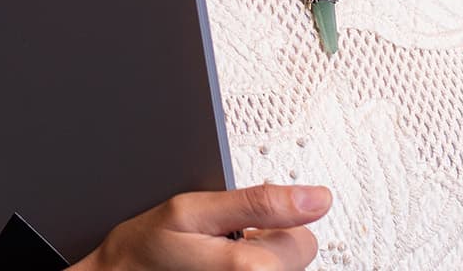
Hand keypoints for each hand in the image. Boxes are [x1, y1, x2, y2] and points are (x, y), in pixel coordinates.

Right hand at [70, 183, 329, 270]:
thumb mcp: (194, 212)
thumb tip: (318, 199)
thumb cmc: (144, 254)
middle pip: (295, 260)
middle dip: (264, 248)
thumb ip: (260, 203)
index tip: (236, 229)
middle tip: (220, 247)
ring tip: (212, 263)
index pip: (305, 238)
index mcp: (252, 269)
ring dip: (252, 265)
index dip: (269, 225)